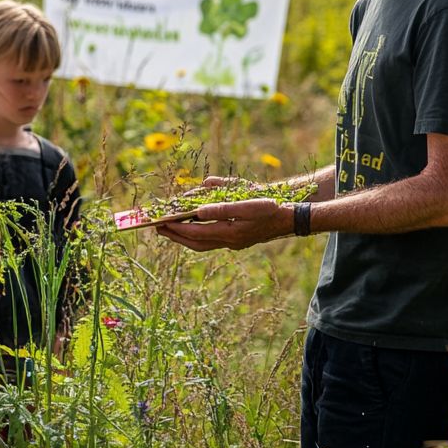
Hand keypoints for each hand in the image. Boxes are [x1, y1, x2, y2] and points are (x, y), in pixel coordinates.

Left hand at [156, 198, 291, 251]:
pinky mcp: (236, 240)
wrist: (290, 217)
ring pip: (202, 245)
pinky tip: (192, 228)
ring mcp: (233, 243)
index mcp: (231, 233)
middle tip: (157, 229)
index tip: (161, 222)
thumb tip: (198, 210)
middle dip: (176, 237)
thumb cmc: (269, 205)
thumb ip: (222, 206)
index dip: (177, 228)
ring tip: (169, 230)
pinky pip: (210, 242)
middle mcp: (229, 242)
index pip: (196, 233)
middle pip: (195, 244)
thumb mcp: (247, 202)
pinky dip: (197, 236)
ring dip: (184, 238)